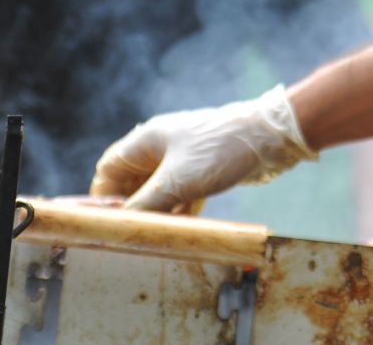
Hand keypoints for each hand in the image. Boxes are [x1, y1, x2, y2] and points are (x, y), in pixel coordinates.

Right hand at [90, 86, 315, 212]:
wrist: (269, 138)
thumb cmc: (218, 152)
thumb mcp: (176, 183)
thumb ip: (145, 205)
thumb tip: (121, 226)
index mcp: (146, 140)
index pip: (109, 168)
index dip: (103, 197)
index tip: (108, 222)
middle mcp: (161, 146)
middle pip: (132, 181)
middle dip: (134, 208)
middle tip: (137, 233)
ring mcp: (183, 156)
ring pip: (159, 189)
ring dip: (159, 211)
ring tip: (162, 234)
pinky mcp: (202, 167)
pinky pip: (182, 191)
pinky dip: (181, 208)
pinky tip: (186, 226)